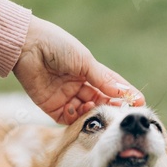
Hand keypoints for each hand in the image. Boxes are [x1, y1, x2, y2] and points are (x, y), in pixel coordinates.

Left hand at [13, 16, 144, 123]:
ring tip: (93, 107)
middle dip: (110, 107)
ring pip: (86, 112)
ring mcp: (67, 98)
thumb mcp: (85, 61)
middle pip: (100, 102)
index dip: (125, 95)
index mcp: (89, 72)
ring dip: (92, 112)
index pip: (111, 87)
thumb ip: (103, 80)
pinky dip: (74, 116)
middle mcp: (79, 86)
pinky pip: (68, 119)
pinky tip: (75, 108)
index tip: (139, 103)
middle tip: (119, 113)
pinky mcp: (53, 108)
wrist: (28, 47)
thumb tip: (124, 94)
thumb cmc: (58, 46)